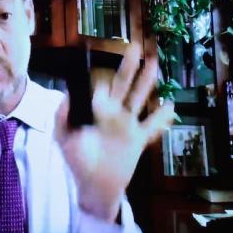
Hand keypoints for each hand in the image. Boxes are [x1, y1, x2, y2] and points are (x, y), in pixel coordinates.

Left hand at [54, 44, 174, 221]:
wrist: (94, 185)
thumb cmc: (78, 161)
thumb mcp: (63, 139)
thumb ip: (62, 118)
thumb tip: (65, 97)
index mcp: (95, 112)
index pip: (100, 89)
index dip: (100, 77)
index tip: (101, 63)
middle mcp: (113, 114)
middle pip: (122, 85)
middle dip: (128, 66)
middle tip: (134, 47)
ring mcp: (127, 125)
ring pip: (138, 98)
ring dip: (146, 82)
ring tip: (153, 63)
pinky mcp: (138, 139)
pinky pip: (151, 126)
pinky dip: (161, 117)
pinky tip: (170, 106)